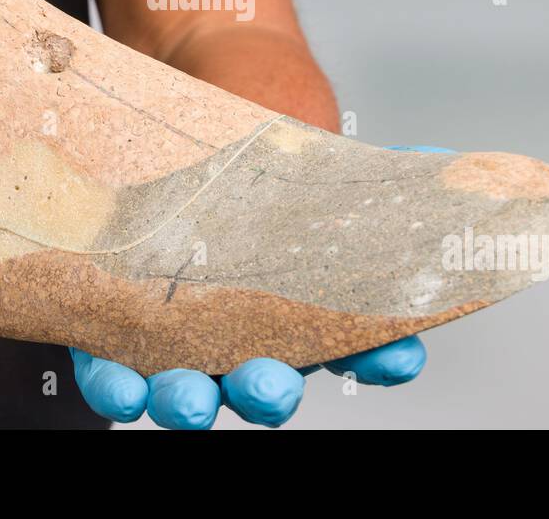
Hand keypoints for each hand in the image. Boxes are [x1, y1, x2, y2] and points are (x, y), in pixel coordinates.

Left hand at [71, 143, 449, 428]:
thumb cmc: (239, 174)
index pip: (358, 347)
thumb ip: (361, 169)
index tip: (398, 354)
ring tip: (191, 395)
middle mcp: (246, 342)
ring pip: (192, 393)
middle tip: (274, 385)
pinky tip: (122, 380)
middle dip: (272, 391)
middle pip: (269, 384)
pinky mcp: (115, 342)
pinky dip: (118, 385)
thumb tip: (434, 157)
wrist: (156, 148)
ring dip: (193, 400)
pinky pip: (115, 380)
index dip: (382, 356)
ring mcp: (179, 348)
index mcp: (302, 312)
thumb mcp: (300, 162)